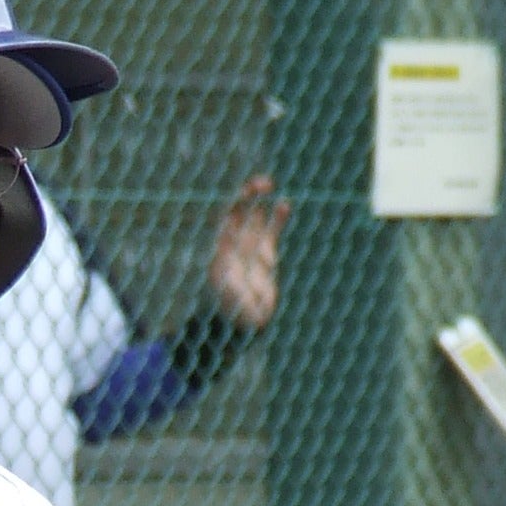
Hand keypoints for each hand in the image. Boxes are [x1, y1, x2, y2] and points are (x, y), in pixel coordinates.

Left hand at [207, 174, 289, 332]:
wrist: (242, 323)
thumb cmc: (232, 311)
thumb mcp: (230, 297)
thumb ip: (233, 285)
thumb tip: (231, 276)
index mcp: (220, 249)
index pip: (225, 219)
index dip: (235, 204)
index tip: (247, 194)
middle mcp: (233, 245)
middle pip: (239, 212)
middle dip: (248, 195)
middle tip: (264, 182)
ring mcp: (249, 247)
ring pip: (255, 217)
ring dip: (260, 202)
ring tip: (270, 185)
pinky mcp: (265, 254)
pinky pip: (271, 231)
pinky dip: (277, 218)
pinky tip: (284, 204)